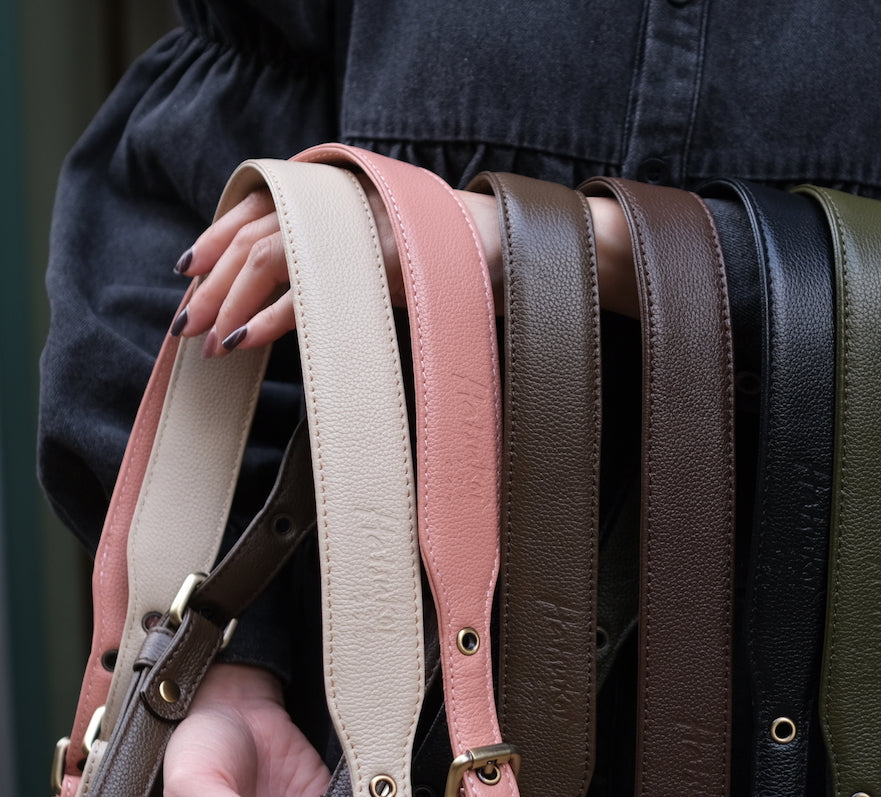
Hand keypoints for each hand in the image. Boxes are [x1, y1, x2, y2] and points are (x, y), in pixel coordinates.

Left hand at [169, 180, 637, 356]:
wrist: (514, 250)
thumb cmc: (454, 260)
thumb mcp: (388, 252)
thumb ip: (345, 257)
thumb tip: (299, 290)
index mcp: (339, 194)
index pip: (259, 207)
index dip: (218, 238)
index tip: (191, 272)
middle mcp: (339, 202)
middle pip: (252, 235)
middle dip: (213, 280)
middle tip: (188, 321)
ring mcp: (355, 228)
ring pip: (267, 258)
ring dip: (230, 300)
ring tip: (209, 338)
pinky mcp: (372, 261)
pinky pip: (306, 289)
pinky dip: (269, 317)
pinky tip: (245, 340)